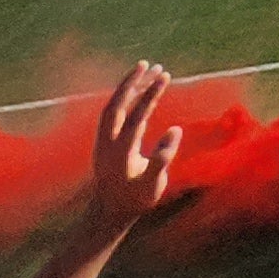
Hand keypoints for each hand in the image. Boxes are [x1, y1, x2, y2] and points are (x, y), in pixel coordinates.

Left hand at [85, 60, 182, 231]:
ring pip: (113, 107)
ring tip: (149, 71)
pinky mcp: (105, 141)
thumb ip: (162, 158)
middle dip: (131, 83)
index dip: (150, 95)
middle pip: (116, 106)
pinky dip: (125, 98)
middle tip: (150, 64)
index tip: (165, 76)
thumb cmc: (135, 199)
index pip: (136, 116)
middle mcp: (107, 143)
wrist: (109, 212)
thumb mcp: (153, 184)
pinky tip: (138, 91)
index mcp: (120, 152)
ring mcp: (103, 141)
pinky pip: (113, 113)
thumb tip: (175, 130)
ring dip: (128, 88)